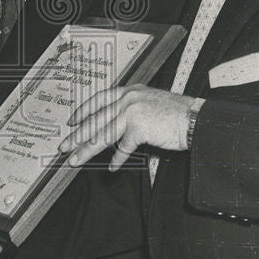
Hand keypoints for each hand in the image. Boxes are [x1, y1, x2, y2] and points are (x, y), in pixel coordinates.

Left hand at [58, 85, 198, 170]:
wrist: (194, 118)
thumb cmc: (176, 113)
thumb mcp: (150, 102)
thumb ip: (133, 108)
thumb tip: (116, 123)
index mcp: (129, 91)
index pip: (99, 99)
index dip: (83, 110)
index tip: (72, 120)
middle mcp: (128, 99)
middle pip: (96, 119)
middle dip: (77, 135)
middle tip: (63, 146)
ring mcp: (133, 112)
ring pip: (103, 134)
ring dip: (87, 149)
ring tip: (75, 160)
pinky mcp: (139, 128)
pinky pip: (123, 147)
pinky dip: (117, 159)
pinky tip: (111, 168)